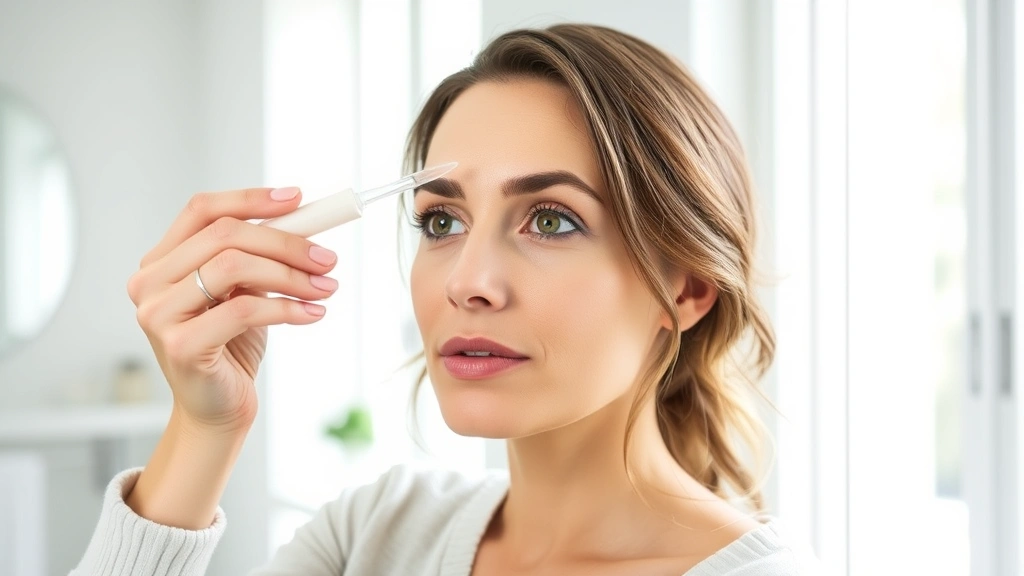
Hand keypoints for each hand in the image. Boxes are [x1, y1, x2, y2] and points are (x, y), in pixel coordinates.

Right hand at [127, 186, 337, 432]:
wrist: (216, 410)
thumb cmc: (230, 347)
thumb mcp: (244, 291)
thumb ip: (258, 256)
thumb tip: (307, 222)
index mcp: (161, 262)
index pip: (202, 210)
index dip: (250, 199)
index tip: (296, 198)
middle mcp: (149, 283)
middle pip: (225, 235)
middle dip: (286, 242)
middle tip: (327, 257)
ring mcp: (158, 314)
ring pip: (234, 266)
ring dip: (291, 273)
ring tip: (326, 286)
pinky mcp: (181, 345)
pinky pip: (244, 310)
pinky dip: (287, 307)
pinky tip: (312, 313)